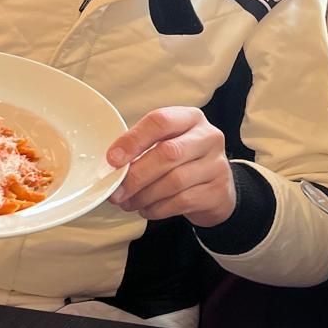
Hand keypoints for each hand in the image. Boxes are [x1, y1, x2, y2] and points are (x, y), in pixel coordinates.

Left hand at [106, 107, 235, 226]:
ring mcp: (217, 164)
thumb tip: (110, 167)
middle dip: (137, 175)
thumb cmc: (183, 162)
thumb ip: (142, 149)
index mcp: (191, 118)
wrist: (216, 188)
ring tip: (128, 203)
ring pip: (175, 181)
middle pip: (169, 153)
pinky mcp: (217, 191)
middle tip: (117, 192)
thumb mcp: (167, 144)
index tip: (112, 160)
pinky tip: (146, 209)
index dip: (133, 140)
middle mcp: (208, 137)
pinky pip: (182, 201)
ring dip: (144, 195)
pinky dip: (158, 208)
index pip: (160, 121)